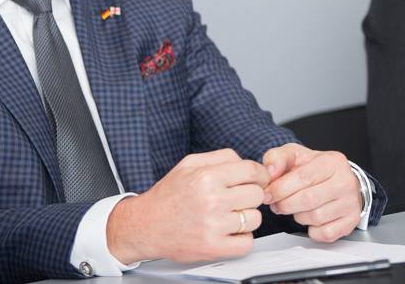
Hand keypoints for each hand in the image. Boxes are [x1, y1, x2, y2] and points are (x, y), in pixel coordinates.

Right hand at [106, 149, 269, 263]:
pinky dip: (242, 239)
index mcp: (206, 177)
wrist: (145, 225)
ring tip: (230, 216)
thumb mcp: (189, 164)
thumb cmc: (168, 195)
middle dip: (250, 195)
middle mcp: (211, 200)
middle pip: (257, 194)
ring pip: (255, 219)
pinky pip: (246, 243)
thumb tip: (247, 163)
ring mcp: (212, 226)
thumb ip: (220, 157)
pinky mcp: (212, 248)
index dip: (259, 175)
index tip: (258, 180)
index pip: (252, 171)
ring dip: (246, 218)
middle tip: (237, 199)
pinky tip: (229, 232)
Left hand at [262, 143, 362, 242]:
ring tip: (294, 208)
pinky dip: (312, 230)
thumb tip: (270, 171)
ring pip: (316, 218)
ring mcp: (351, 203)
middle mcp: (346, 182)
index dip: (281, 188)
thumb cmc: (315, 169)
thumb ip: (277, 158)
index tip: (268, 194)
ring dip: (298, 216)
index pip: (304, 177)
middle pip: (308, 200)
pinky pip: (325, 233)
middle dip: (286, 204)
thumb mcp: (295, 156)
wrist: (338, 180)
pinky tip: (310, 219)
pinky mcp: (351, 221)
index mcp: (332, 162)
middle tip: (276, 204)